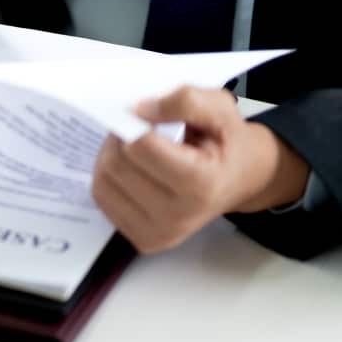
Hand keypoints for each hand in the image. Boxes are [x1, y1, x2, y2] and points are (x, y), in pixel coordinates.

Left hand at [91, 86, 310, 253]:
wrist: (239, 181)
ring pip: (102, 183)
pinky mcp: (143, 240)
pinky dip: (108, 178)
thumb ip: (185, 101)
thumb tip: (139, 111)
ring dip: (109, 157)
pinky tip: (129, 169)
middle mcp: (179, 216)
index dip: (135, 122)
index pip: (140, 146)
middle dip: (119, 138)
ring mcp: (159, 233)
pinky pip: (103, 200)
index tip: (144, 115)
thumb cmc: (227, 142)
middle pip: (116, 165)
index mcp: (201, 184)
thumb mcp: (220, 108)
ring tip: (132, 147)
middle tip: (135, 128)